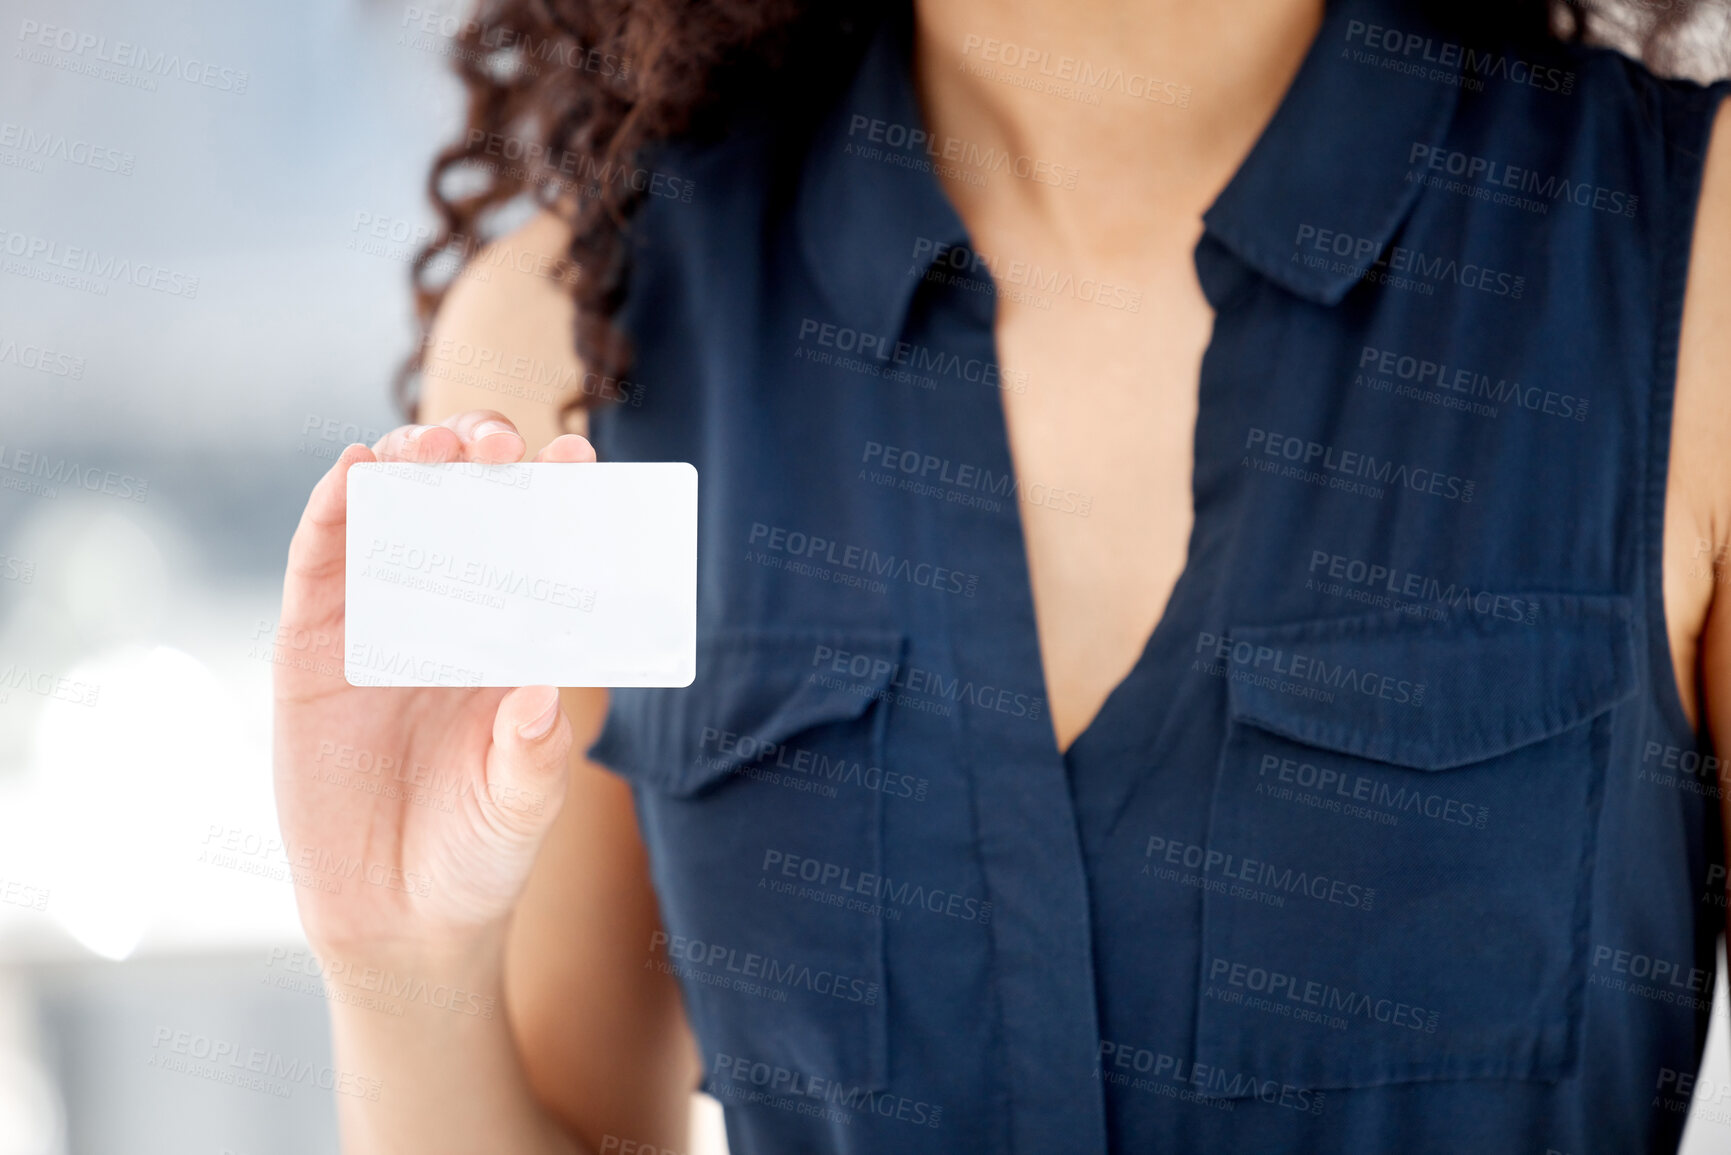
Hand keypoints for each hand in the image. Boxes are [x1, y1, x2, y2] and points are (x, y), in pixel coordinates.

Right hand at [272, 410, 595, 955]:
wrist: (397, 919)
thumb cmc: (480, 853)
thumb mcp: (520, 810)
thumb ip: (534, 757)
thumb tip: (545, 695)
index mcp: (517, 639)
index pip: (540, 549)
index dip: (557, 497)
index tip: (577, 455)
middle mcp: (452, 617)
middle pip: (465, 512)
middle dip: (482, 462)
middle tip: (499, 440)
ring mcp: (379, 624)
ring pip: (392, 519)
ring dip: (409, 467)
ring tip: (433, 443)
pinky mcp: (313, 647)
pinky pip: (321, 565)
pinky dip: (334, 511)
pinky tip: (355, 471)